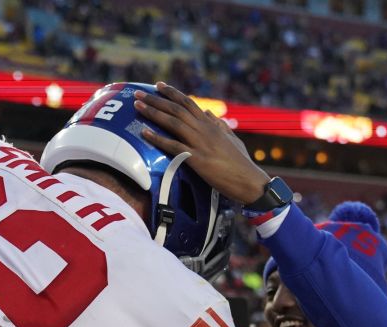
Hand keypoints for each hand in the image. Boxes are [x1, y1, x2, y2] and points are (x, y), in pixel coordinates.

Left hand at [134, 82, 271, 204]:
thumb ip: (220, 125)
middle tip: (138, 94)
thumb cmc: (241, 162)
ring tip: (137, 107)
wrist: (248, 180)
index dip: (172, 93)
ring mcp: (200, 143)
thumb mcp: (232, 139)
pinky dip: (158, 139)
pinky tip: (145, 133)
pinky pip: (173, 146)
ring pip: (173, 122)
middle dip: (155, 100)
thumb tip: (210, 113)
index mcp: (211, 124)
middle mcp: (204, 129)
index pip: (189, 103)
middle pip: (176, 109)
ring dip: (153, 113)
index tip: (158, 86)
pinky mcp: (197, 159)